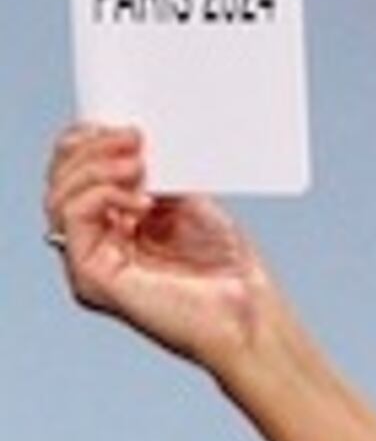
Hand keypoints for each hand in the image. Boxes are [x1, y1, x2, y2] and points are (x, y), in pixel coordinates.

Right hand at [42, 122, 281, 376]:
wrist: (250, 315)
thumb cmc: (228, 271)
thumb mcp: (188, 204)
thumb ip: (155, 176)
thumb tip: (130, 139)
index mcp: (115, 223)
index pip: (77, 174)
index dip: (89, 142)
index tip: (125, 125)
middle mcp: (95, 242)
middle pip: (61, 180)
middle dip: (90, 149)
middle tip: (134, 137)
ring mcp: (88, 262)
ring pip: (59, 197)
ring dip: (95, 169)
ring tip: (138, 162)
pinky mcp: (91, 278)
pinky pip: (72, 221)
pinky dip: (100, 197)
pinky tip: (138, 197)